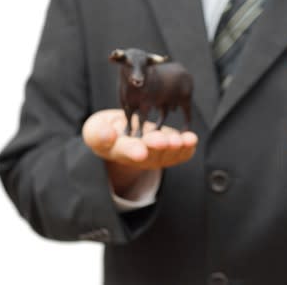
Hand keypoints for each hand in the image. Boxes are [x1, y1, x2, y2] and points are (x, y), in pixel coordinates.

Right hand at [82, 109, 197, 194]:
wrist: (123, 135)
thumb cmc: (107, 130)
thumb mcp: (95, 129)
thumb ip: (99, 133)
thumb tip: (108, 134)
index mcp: (117, 151)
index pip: (125, 151)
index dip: (133, 151)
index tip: (140, 151)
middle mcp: (138, 157)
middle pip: (149, 154)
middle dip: (157, 146)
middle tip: (162, 141)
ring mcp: (155, 157)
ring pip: (166, 154)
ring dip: (174, 147)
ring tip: (179, 139)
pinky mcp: (169, 153)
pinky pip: (180, 154)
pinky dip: (187, 148)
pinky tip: (191, 139)